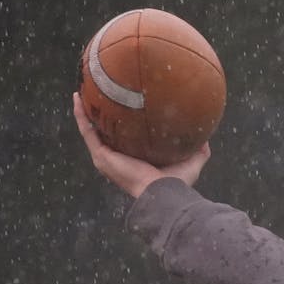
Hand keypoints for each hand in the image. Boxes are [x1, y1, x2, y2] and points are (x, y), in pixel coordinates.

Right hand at [72, 92, 210, 196]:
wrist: (164, 191)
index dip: (121, 123)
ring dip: (85, 111)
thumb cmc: (176, 183)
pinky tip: (78, 99)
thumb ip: (198, 150)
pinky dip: (81, 115)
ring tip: (82, 91)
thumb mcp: (190, 162)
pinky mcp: (101, 155)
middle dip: (99, 114)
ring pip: (91, 129)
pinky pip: (87, 131)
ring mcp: (106, 157)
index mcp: (134, 159)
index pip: (123, 138)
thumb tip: (205, 137)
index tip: (122, 105)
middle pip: (104, 132)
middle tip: (98, 93)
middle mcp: (117, 158)